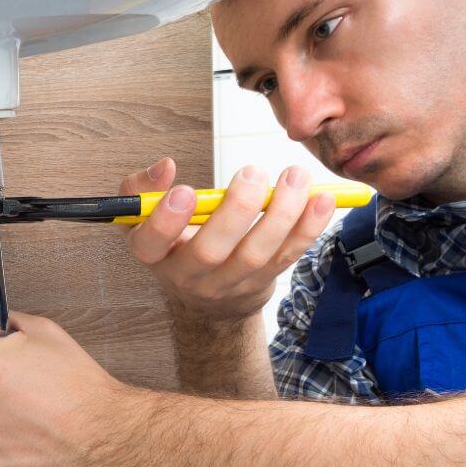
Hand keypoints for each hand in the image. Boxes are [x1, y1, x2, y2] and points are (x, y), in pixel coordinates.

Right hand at [120, 157, 335, 319]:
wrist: (207, 300)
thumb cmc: (176, 244)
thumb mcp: (145, 220)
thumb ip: (143, 189)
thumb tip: (165, 166)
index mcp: (154, 254)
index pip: (151, 244)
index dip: (166, 221)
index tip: (185, 191)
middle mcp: (189, 275)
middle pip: (210, 251)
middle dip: (235, 211)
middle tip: (253, 173)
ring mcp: (229, 283)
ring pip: (256, 254)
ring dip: (281, 214)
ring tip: (296, 177)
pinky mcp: (263, 281)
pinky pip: (288, 255)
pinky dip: (308, 227)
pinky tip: (322, 200)